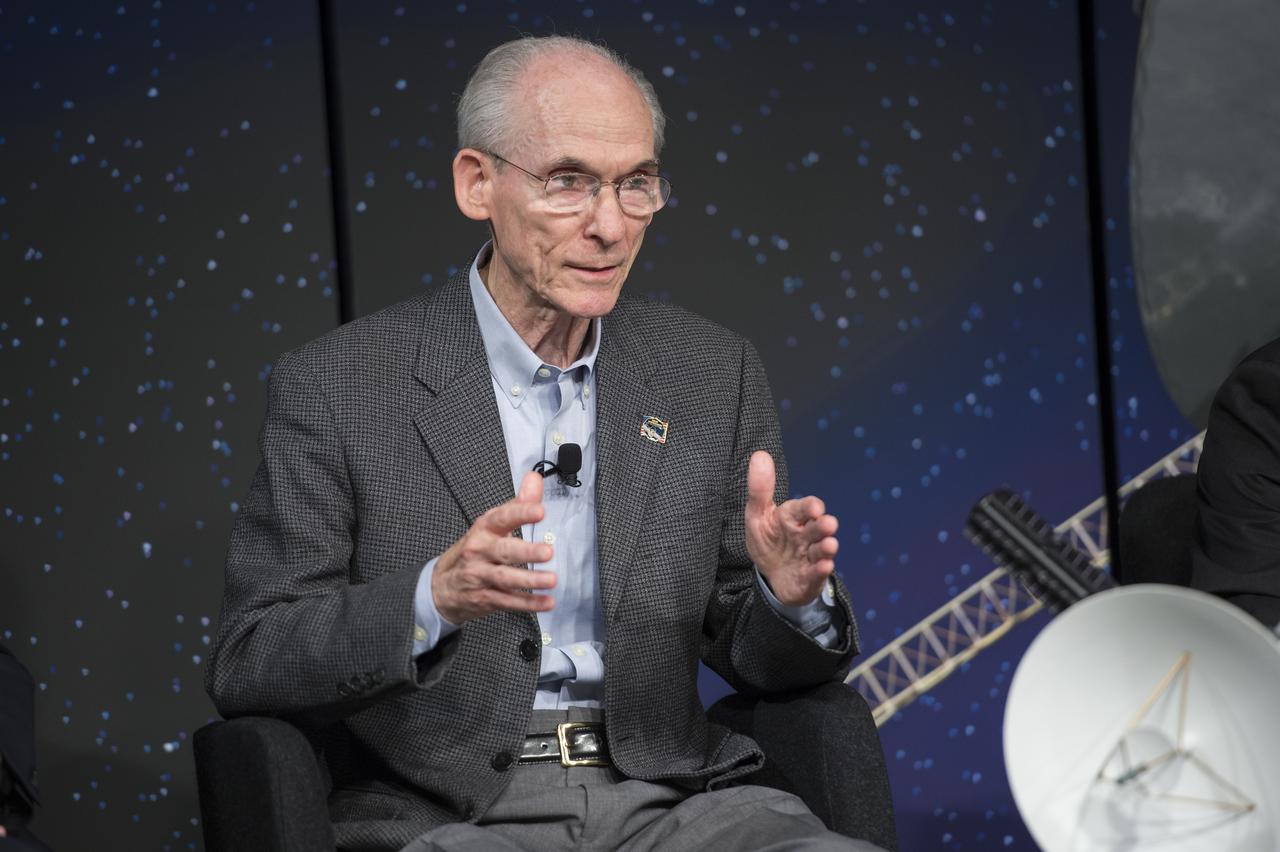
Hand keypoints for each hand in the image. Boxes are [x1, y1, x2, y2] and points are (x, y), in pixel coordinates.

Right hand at [432, 471, 556, 623]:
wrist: (441, 586)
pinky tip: (546, 602)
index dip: (520, 513)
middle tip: (548, 551)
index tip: (539, 511)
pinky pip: (508, 602)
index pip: (501, 518)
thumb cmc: (474, 550)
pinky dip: (529, 603)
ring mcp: (480, 576)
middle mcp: (480, 552)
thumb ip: (518, 503)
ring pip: (505, 579)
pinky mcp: (485, 598)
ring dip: (529, 580)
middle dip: (526, 551)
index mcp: (484, 530)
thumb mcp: (491, 525)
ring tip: (551, 579)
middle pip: (503, 551)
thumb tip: (535, 479)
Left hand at [744, 450, 839, 605]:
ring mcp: (810, 556)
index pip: (804, 508)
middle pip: (817, 528)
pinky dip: (821, 570)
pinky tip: (825, 566)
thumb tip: (760, 454)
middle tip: (828, 524)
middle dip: (823, 526)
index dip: (810, 507)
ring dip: (827, 547)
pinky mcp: (810, 577)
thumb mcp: (757, 515)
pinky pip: (817, 573)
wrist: (771, 575)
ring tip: (830, 545)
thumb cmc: (768, 540)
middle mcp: (805, 535)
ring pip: (821, 550)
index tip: (814, 508)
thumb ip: (759, 489)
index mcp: (792, 517)